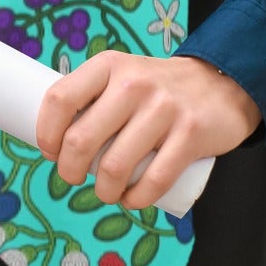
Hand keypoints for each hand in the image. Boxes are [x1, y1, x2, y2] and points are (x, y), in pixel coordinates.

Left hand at [34, 52, 261, 209]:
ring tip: (105, 192)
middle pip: (81, 138)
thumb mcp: (121, 75)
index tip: (49, 151)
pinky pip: (154, 180)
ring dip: (102, 191)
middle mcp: (132, 83)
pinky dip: (136, 199)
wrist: (219, 83)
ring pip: (115, 166)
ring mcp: (163, 109)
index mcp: (108, 65)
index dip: (46, 132)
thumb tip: (56, 136)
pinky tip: (130, 200)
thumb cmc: (156, 88)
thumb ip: (94, 96)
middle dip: (68, 170)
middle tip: (72, 177)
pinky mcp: (190, 135)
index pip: (60, 98)